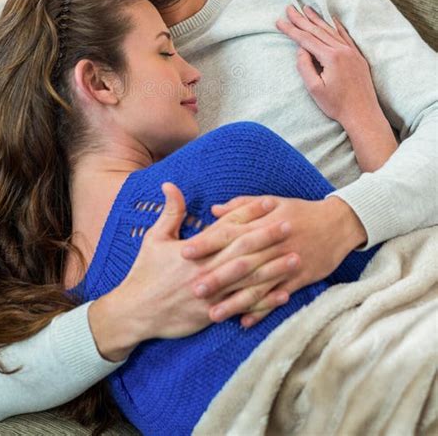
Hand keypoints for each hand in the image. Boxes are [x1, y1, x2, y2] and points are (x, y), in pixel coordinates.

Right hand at [89, 183, 278, 359]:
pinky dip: (264, 301)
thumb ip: (169, 212)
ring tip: (296, 258)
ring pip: (247, 279)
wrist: (133, 313)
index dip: (248, 213)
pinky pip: (243, 307)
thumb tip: (170, 184)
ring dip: (273, 268)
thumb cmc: (143, 273)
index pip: (226, 226)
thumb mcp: (154, 238)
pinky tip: (284, 294)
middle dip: (267, 236)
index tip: (269, 202)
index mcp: (193, 249)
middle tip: (291, 224)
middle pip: (242, 250)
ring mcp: (210, 293)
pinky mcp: (212, 314)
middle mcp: (205, 269)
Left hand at [182, 193, 365, 327]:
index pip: (229, 233)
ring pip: (257, 286)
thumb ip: (241, 206)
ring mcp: (286, 264)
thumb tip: (214, 210)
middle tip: (193, 290)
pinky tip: (246, 322)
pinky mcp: (299, 279)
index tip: (185, 251)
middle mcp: (272, 245)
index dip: (207, 243)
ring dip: (235, 301)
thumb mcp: (272, 202)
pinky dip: (263, 310)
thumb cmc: (299, 211)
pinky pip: (278, 297)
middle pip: (240, 263)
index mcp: (262, 224)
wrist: (337, 223)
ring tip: (214, 314)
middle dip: (217, 277)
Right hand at [276, 5, 396, 171]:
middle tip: (289, 8)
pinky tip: (330, 19)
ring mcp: (351, 51)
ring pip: (330, 30)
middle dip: (301, 19)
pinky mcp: (357, 56)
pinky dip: (335, 25)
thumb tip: (300, 50)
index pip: (306, 39)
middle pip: (317, 30)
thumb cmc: (337, 105)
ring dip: (317, 19)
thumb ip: (304, 67)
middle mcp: (342, 50)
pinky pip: (344, 35)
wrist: (363, 113)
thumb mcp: (315, 88)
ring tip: (306, 8)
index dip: (291, 30)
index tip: (279, 22)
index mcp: (331, 57)